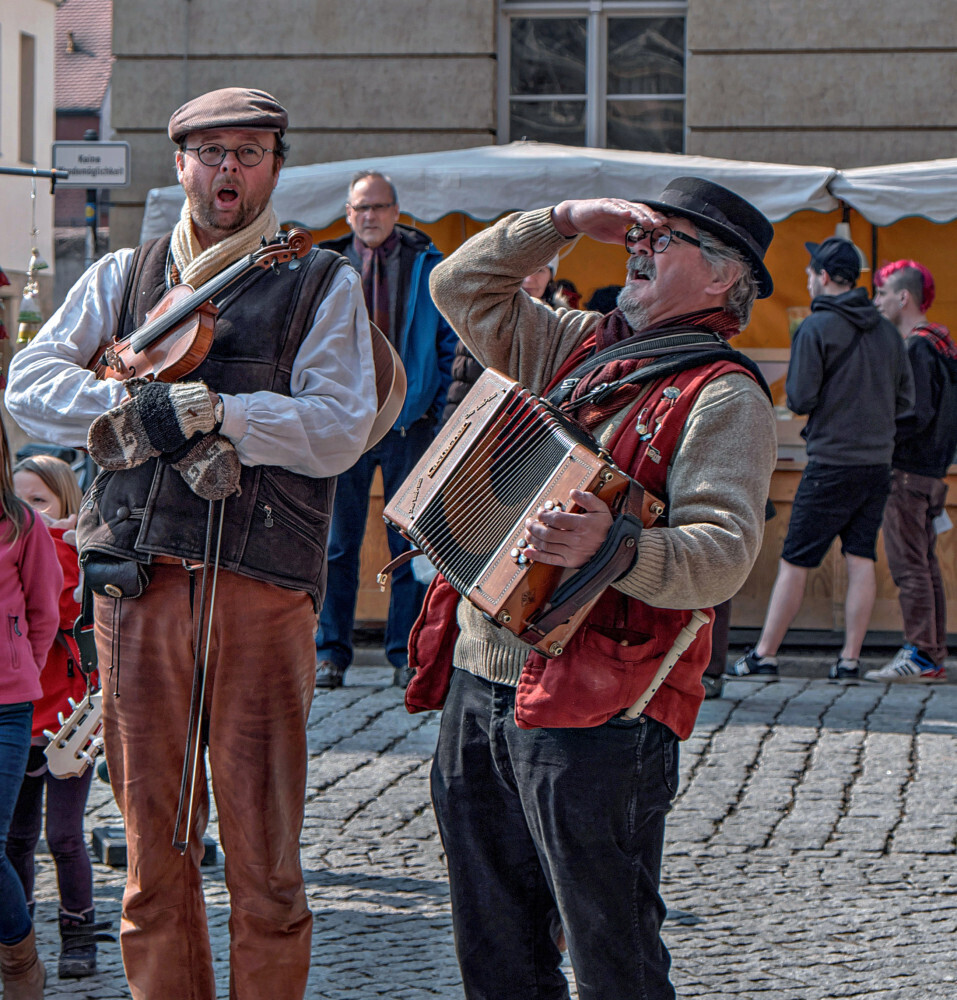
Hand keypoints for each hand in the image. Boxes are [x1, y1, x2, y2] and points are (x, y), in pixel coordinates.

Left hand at [522, 489, 612, 567]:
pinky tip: (527, 551)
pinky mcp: (570, 562)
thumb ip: (588, 499)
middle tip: (529, 522)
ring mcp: (572, 552)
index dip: (544, 515)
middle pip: (548, 533)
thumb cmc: (607, 529)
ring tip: (527, 533)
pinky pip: (550, 559)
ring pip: (546, 546)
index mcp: (582, 525)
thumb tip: (573, 492)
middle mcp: (575, 540)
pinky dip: (536, 556)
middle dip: (535, 527)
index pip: (557, 519)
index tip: (540, 512)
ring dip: (533, 539)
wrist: (616, 550)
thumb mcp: (602, 510)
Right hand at [552, 199, 666, 244]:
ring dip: (640, 214)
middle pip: (641, 210)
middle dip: (651, 217)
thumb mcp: (614, 238)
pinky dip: (621, 210)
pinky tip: (628, 214)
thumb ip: (627, 241)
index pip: (644, 216)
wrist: (577, 219)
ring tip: (649, 221)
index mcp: (627, 215)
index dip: (654, 220)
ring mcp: (614, 205)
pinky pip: (613, 207)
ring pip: (630, 208)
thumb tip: (641, 249)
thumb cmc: (596, 227)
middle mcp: (623, 208)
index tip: (664, 226)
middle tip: (661, 224)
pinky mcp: (603, 205)